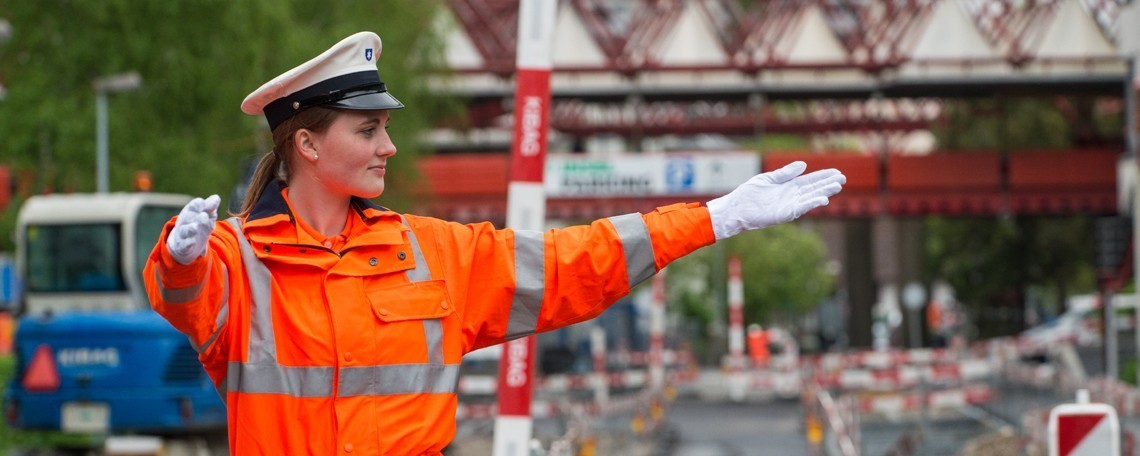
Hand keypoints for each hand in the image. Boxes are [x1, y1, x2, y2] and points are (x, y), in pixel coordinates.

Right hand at [167, 195, 220, 264]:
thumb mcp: (205, 214)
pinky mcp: (183, 245)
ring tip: (196, 227)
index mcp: (191, 211)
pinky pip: (184, 244)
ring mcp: (183, 233)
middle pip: (188, 217)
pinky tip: (193, 242)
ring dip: (191, 229)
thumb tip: (216, 197)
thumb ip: (210, 207)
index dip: (198, 204)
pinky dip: (188, 243)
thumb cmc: (197, 224)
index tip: (203, 203)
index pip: (194, 205)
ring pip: (185, 230)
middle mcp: (185, 221)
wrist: (183, 242)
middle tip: (204, 215)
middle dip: (196, 215)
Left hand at [707, 162, 844, 239]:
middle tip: (843, 178)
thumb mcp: (769, 178)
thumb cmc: (750, 193)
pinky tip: (823, 199)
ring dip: (824, 193)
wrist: (736, 207)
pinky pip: (801, 208)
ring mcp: (789, 205)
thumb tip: (803, 164)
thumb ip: (786, 173)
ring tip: (837, 187)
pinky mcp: (784, 214)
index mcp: (788, 186)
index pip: (810, 180)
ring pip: (810, 198)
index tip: (837, 172)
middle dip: (828, 184)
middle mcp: (792, 196)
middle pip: (813, 188)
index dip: (823, 176)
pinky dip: (812, 204)